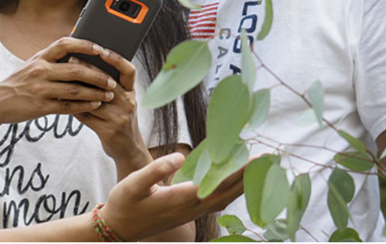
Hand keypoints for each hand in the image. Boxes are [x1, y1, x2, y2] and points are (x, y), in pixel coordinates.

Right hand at [0, 37, 118, 124]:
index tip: (101, 48)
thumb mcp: (31, 65)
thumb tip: (76, 51)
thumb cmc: (18, 83)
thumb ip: (51, 59)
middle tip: (111, 80)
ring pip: (75, 90)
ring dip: (95, 93)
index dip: (84, 44)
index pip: (65, 44)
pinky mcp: (41, 107)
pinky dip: (84, 106)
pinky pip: (67, 106)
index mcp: (40, 57)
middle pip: (76, 70)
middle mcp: (40, 71)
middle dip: (97, 75)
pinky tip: (95, 105)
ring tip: (108, 95)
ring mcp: (40, 89)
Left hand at [74, 48, 150, 172]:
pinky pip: (87, 116)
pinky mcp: (108, 130)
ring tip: (62, 80)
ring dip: (76, 90)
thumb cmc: (119, 120)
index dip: (117, 59)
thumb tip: (84, 65)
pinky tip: (63, 102)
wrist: (128, 149)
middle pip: (107, 82)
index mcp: (131, 92)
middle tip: (71, 60)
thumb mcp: (121, 102)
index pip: (129, 71)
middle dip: (88, 69)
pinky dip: (74, 107)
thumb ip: (109, 87)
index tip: (103, 51)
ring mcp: (119, 117)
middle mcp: (128, 103)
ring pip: (94, 99)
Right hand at [99, 153, 244, 241]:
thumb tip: (180, 156)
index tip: (256, 158)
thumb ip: (156, 169)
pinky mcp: (188, 213)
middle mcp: (191, 208)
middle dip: (248, 176)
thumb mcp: (133, 183)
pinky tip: (236, 184)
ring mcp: (191, 213)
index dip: (239, 172)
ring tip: (258, 168)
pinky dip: (231, 192)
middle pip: (228, 192)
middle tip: (268, 159)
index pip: (218, 184)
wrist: (117, 228)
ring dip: (243, 184)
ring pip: (225, 199)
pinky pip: (217, 203)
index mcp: (181, 199)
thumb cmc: (123, 203)